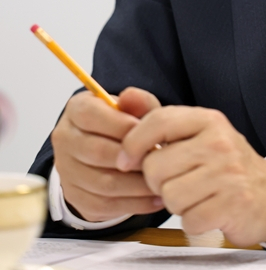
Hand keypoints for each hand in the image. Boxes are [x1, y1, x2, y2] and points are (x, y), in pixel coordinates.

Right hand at [51, 87, 164, 221]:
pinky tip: (155, 199)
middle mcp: (65, 139)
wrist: (107, 148)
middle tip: (161, 160)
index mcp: (76, 110)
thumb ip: (138, 101)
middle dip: (133, 157)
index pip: (91, 116)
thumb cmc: (122, 124)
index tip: (149, 133)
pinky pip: (105, 205)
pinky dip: (134, 204)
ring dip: (137, 185)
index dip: (123, 125)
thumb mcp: (134, 107)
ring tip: (162, 180)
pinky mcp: (76, 198)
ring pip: (103, 183)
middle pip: (98, 152)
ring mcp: (67, 171)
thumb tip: (132, 96)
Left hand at [117, 106, 265, 245]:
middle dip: (157, 181)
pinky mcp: (233, 203)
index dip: (132, 144)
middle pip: (155, 167)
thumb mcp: (195, 133)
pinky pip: (188, 219)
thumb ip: (157, 117)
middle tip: (177, 180)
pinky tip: (206, 209)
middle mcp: (219, 141)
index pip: (158, 122)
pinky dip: (192, 220)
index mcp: (208, 119)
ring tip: (194, 195)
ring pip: (169, 196)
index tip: (126, 161)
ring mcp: (229, 173)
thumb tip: (125, 96)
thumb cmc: (222, 162)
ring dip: (176, 203)